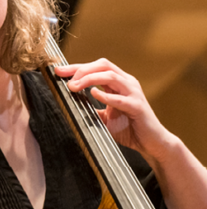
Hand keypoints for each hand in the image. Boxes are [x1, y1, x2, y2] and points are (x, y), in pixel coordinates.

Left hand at [55, 59, 173, 159]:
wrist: (151, 143)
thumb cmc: (128, 128)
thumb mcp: (103, 116)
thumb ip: (89, 107)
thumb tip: (67, 104)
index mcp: (119, 83)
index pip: (97, 67)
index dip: (77, 67)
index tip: (58, 71)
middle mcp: (127, 83)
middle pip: (103, 65)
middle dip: (81, 69)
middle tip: (65, 79)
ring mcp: (134, 94)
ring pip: (111, 76)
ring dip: (90, 79)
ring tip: (74, 86)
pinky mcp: (138, 107)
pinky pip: (121, 98)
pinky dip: (106, 95)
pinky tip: (93, 93)